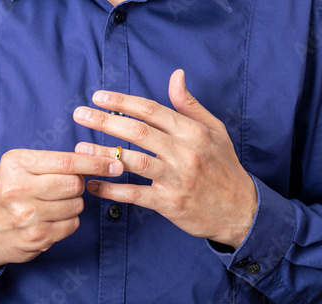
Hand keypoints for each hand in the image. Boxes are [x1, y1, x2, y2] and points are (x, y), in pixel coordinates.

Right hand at [0, 150, 121, 281]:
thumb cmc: (12, 192)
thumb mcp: (24, 167)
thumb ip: (58, 162)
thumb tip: (104, 159)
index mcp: (17, 164)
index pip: (67, 161)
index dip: (96, 163)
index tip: (116, 164)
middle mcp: (19, 188)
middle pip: (75, 184)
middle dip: (79, 186)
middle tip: (66, 188)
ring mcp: (28, 215)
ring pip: (77, 205)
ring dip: (73, 204)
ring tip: (52, 205)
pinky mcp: (36, 236)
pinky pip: (73, 224)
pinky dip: (68, 221)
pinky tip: (50, 219)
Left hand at [73, 69, 256, 248]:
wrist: (241, 209)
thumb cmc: (225, 167)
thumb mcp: (215, 131)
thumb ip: (191, 105)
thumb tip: (176, 75)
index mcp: (193, 132)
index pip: (152, 110)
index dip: (123, 102)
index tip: (100, 96)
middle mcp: (184, 153)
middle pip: (138, 132)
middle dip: (105, 121)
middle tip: (80, 114)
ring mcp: (177, 179)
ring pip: (134, 161)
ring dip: (103, 154)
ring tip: (80, 149)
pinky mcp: (170, 203)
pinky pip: (136, 194)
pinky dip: (112, 190)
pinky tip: (94, 185)